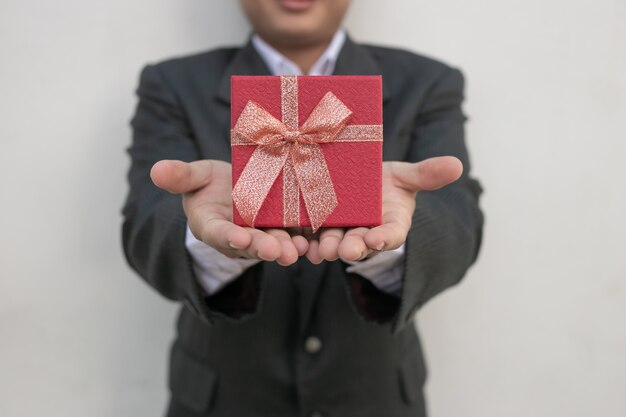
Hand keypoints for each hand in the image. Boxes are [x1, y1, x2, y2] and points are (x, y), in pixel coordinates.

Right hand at [150, 160, 307, 265]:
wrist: (234, 188)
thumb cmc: (210, 184)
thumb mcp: (194, 177)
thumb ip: (180, 176)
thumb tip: (156, 170)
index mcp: (212, 226)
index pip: (218, 233)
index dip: (228, 236)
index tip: (238, 237)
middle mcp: (238, 235)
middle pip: (251, 244)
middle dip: (264, 247)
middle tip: (278, 251)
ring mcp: (261, 234)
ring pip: (274, 243)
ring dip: (286, 248)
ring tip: (298, 249)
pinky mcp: (282, 229)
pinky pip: (292, 236)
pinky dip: (302, 239)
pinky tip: (313, 240)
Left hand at [306, 156, 462, 263]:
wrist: (355, 180)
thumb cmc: (385, 182)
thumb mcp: (404, 175)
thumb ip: (425, 174)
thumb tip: (457, 165)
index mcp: (390, 225)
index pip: (391, 234)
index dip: (385, 238)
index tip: (378, 239)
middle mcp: (365, 234)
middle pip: (360, 245)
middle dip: (353, 248)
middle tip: (346, 249)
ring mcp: (340, 234)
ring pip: (334, 245)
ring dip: (327, 249)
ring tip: (322, 250)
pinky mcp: (316, 230)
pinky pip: (310, 240)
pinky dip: (304, 244)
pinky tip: (298, 244)